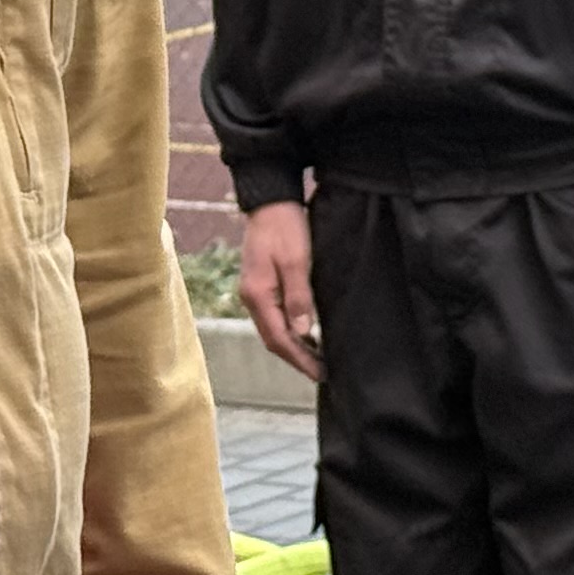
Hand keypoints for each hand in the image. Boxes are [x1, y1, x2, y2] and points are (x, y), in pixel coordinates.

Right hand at [238, 200, 321, 381]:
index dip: (300, 360)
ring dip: (294, 346)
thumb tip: (302, 333)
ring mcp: (254, 291)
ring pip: (273, 329)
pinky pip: (274, 317)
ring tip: (317, 359)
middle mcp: (251, 297)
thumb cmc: (285, 227)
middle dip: (297, 358)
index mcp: (258, 295)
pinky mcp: (261, 284)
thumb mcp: (297, 261)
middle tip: (322, 372)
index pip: (278, 339)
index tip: (320, 373)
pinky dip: (289, 331)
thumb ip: (298, 297)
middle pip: (273, 339)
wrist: (270, 201)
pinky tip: (305, 334)